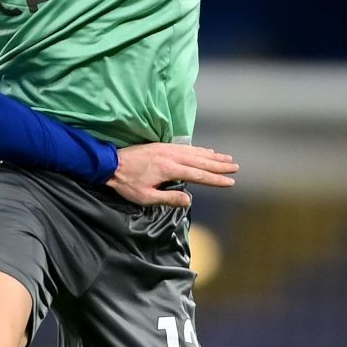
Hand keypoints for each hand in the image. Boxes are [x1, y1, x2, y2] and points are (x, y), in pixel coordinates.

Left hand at [107, 143, 238, 208]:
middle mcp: (172, 156)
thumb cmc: (127, 184)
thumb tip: (189, 200)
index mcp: (169, 169)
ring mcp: (168, 149)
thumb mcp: (145, 197)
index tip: (230, 182)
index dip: (215, 180)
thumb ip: (168, 198)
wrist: (110, 164)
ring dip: (213, 156)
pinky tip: (207, 150)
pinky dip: (200, 149)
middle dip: (219, 165)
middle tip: (235, 167)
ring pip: (196, 152)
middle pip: (201, 161)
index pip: (198, 175)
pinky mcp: (163, 146)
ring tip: (227, 158)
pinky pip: (187, 147)